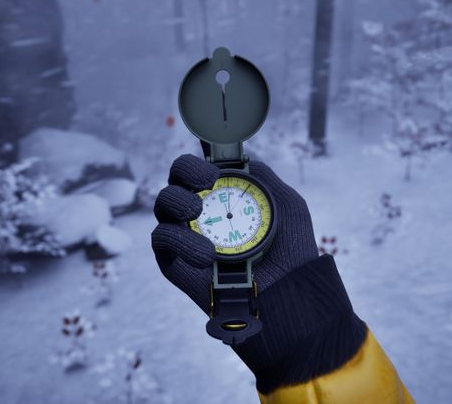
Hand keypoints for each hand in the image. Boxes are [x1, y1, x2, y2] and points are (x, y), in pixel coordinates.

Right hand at [151, 154, 318, 313]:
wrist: (289, 291)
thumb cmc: (290, 251)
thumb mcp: (287, 205)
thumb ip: (264, 177)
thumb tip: (240, 159)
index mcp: (221, 197)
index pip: (196, 169)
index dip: (196, 162)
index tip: (213, 171)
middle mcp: (198, 213)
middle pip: (175, 179)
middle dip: (184, 171)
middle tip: (206, 182)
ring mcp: (184, 235)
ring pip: (163, 204)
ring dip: (177, 201)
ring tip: (197, 212)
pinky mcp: (174, 262)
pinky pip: (161, 239)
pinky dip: (178, 239)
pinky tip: (205, 253)